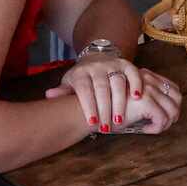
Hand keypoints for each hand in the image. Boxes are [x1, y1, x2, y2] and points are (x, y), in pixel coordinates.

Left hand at [45, 53, 181, 134]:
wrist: (96, 57)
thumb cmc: (82, 78)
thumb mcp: (70, 83)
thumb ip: (62, 91)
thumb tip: (49, 95)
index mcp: (80, 73)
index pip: (84, 89)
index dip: (88, 106)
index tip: (91, 123)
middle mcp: (96, 67)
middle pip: (101, 87)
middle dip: (104, 109)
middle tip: (107, 128)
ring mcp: (112, 64)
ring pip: (117, 82)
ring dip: (120, 102)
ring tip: (120, 120)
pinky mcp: (126, 64)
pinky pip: (133, 73)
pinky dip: (135, 84)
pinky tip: (137, 98)